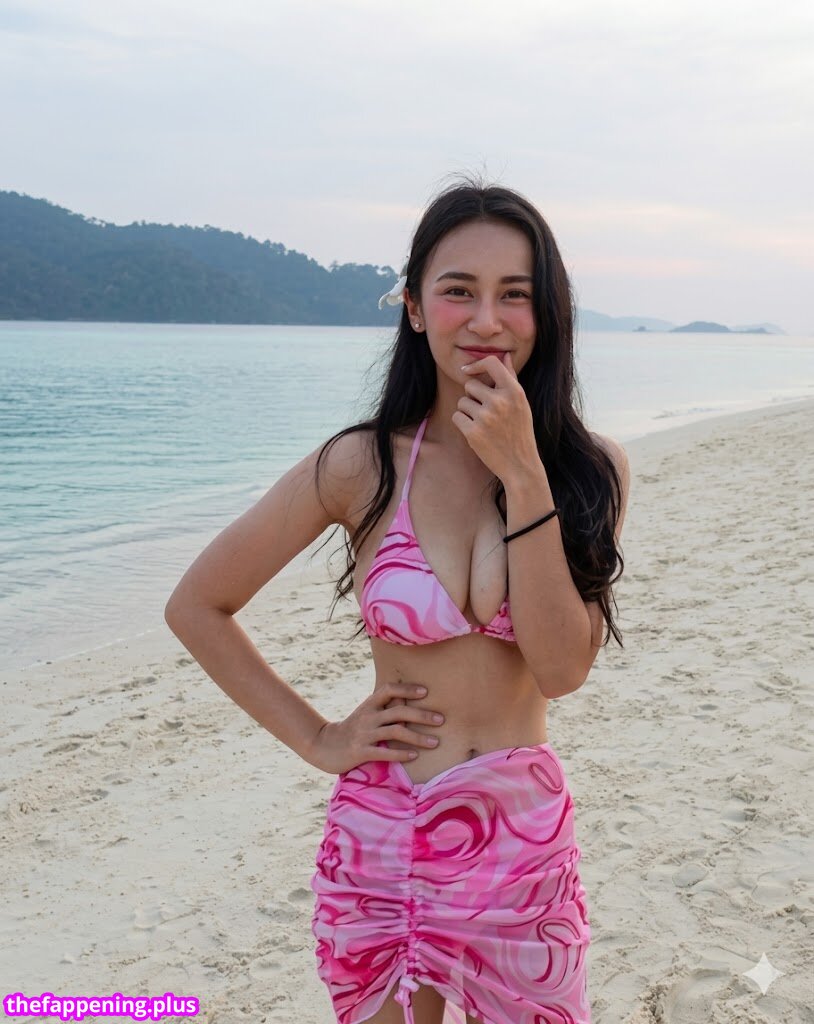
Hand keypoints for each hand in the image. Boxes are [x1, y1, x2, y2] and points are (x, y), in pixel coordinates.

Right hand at [310, 680, 444, 774]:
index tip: (425, 692)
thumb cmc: (352, 729)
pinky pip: (385, 751)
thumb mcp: (366, 713)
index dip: (407, 689)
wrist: (325, 746)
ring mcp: (364, 734)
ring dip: (418, 737)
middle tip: (441, 720)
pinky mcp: (361, 751)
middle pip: (399, 711)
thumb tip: (409, 700)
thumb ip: (384, 707)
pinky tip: (415, 756)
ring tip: (435, 742)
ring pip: (396, 732)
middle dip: (422, 715)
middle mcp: (368, 716)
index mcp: (369, 704)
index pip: (389, 690)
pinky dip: (402, 753)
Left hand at [453, 350, 539, 479]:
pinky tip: (477, 433)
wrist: (520, 464)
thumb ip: (510, 377)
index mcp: (514, 392)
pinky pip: (457, 417)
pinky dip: (463, 424)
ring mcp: (486, 417)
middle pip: (470, 385)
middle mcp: (500, 402)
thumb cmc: (519, 431)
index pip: (491, 363)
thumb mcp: (521, 403)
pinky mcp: (473, 433)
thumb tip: (503, 355)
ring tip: (484, 425)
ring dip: (468, 412)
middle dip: (473, 397)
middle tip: (486, 412)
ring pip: (462, 402)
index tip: (468, 371)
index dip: (476, 364)